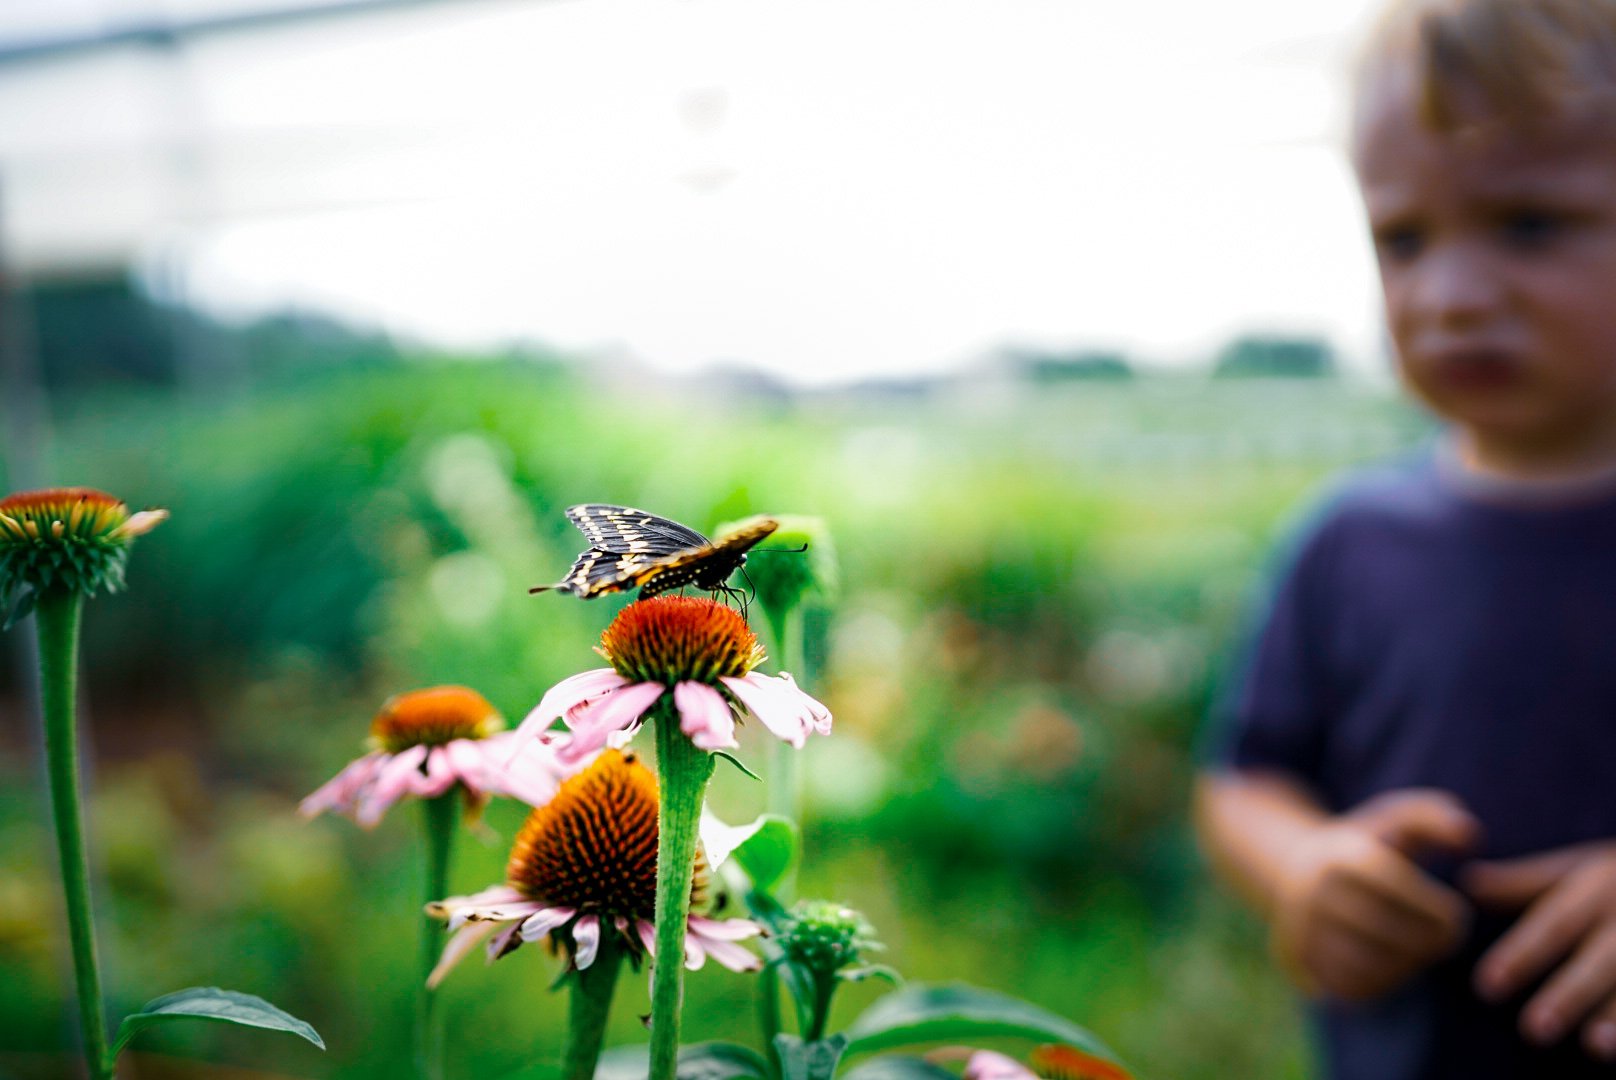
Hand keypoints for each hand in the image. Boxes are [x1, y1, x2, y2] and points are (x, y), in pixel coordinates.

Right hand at [1271, 789, 1477, 1000]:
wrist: (1296, 868)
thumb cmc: (1365, 843)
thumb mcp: (1394, 817)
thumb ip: (1435, 816)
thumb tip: (1471, 834)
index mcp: (1340, 856)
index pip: (1397, 889)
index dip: (1437, 909)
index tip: (1459, 915)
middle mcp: (1315, 893)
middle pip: (1387, 930)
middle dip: (1431, 941)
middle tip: (1450, 940)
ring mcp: (1306, 929)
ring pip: (1371, 963)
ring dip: (1411, 964)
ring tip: (1426, 950)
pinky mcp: (1306, 959)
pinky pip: (1354, 984)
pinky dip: (1385, 981)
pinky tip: (1399, 963)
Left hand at [1467, 842, 1615, 1060]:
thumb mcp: (1577, 867)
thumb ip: (1525, 882)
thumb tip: (1468, 882)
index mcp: (1597, 889)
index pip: (1553, 925)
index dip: (1521, 955)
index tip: (1486, 987)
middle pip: (1599, 960)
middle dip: (1568, 994)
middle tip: (1533, 1030)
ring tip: (1593, 1046)